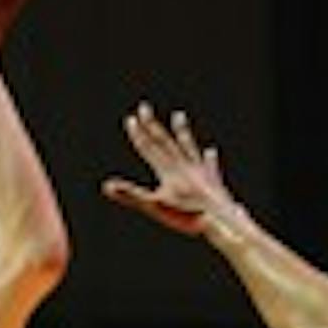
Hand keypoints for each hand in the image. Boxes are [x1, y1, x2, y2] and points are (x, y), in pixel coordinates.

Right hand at [103, 103, 244, 239]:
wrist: (220, 221)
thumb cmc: (188, 215)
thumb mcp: (155, 207)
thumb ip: (131, 195)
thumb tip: (107, 186)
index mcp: (169, 172)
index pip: (149, 149)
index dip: (138, 135)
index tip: (131, 119)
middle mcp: (184, 167)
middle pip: (166, 142)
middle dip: (152, 126)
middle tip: (144, 107)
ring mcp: (200, 173)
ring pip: (188, 148)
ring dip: (181, 132)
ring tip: (178, 115)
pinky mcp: (214, 183)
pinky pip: (210, 166)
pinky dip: (209, 159)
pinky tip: (210, 151)